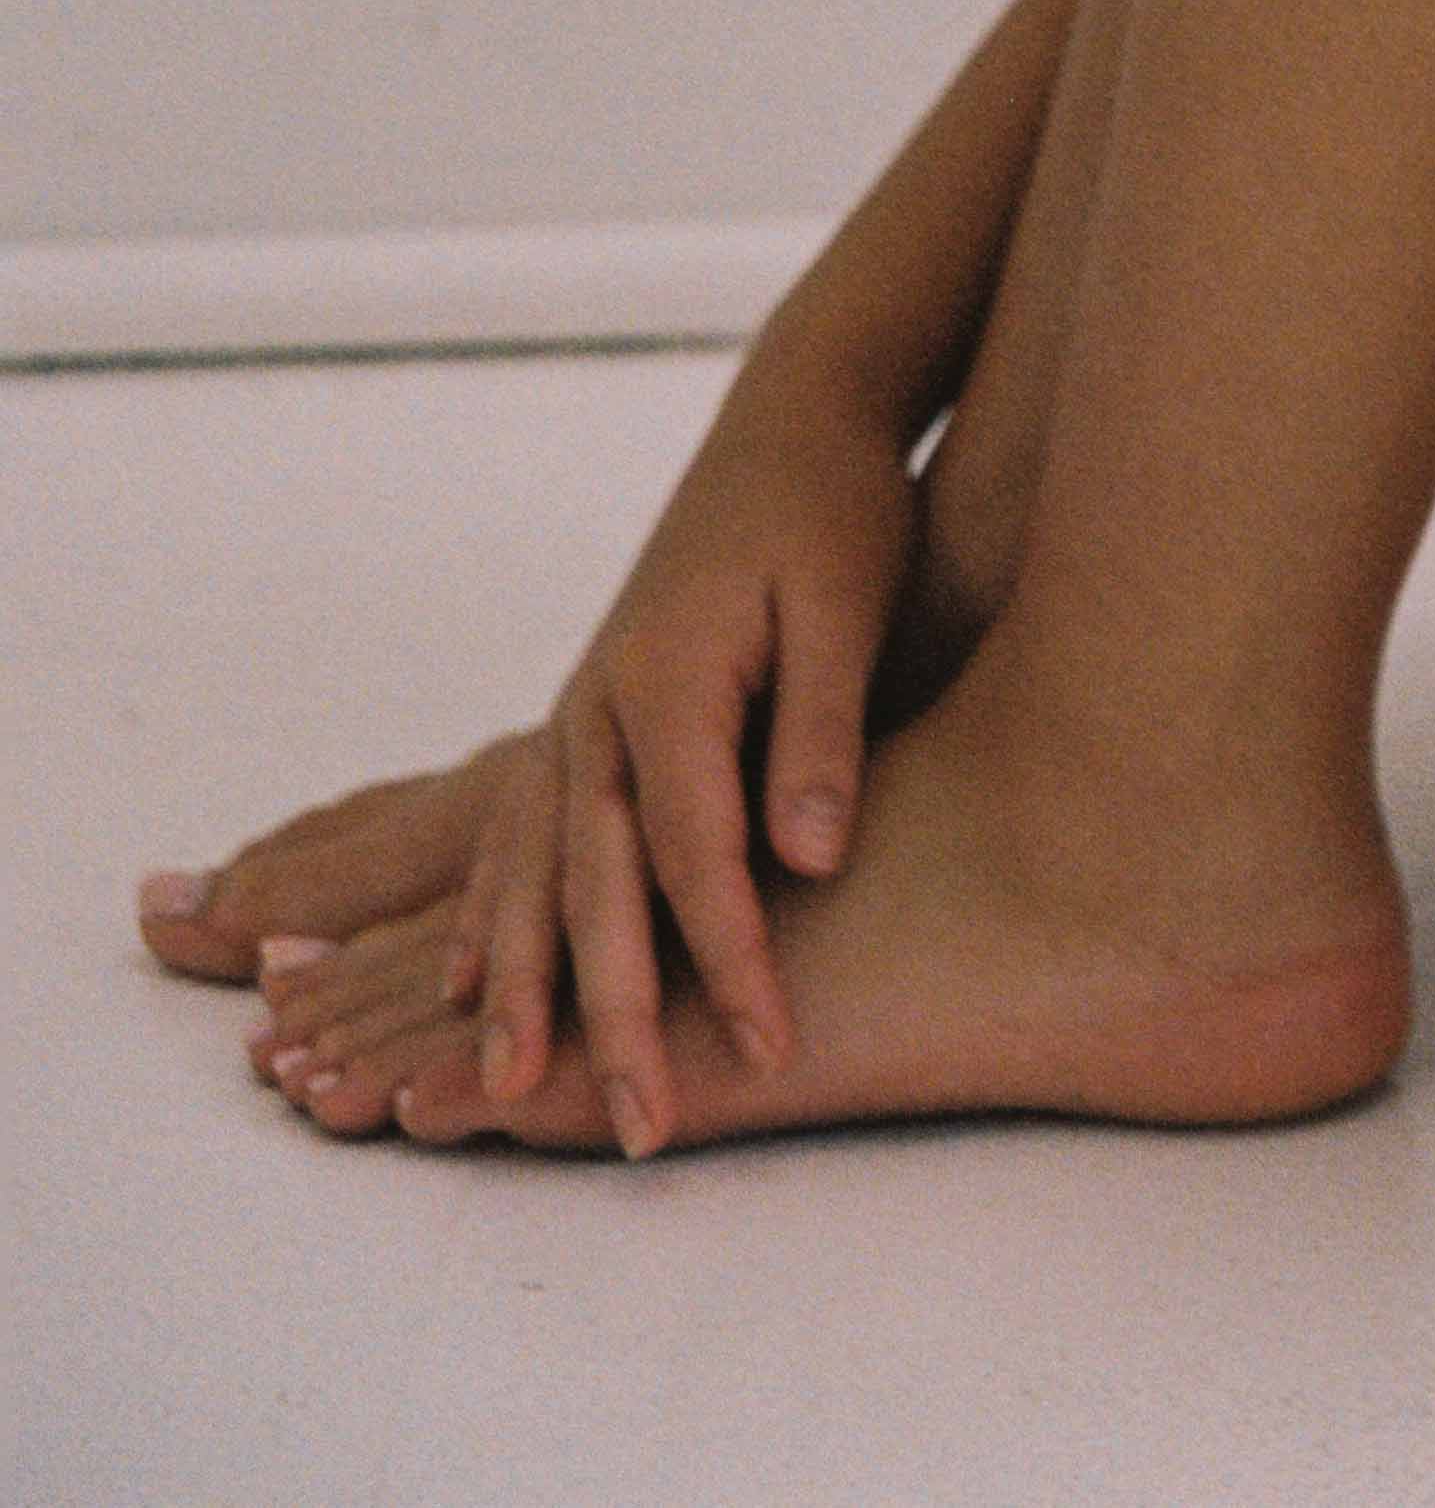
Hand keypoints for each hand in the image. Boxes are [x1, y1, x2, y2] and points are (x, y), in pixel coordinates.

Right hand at [480, 339, 922, 1149]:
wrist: (795, 422)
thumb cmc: (835, 512)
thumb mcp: (847, 604)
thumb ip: (818, 729)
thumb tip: (806, 857)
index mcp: (670, 681)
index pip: (698, 857)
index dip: (734, 961)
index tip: (771, 1049)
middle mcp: (603, 704)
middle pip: (595, 886)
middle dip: (611, 1017)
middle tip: (640, 1128)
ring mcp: (582, 709)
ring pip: (533, 869)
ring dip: (521, 987)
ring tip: (506, 1094)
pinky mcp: (587, 716)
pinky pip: (520, 833)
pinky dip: (491, 914)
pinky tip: (471, 988)